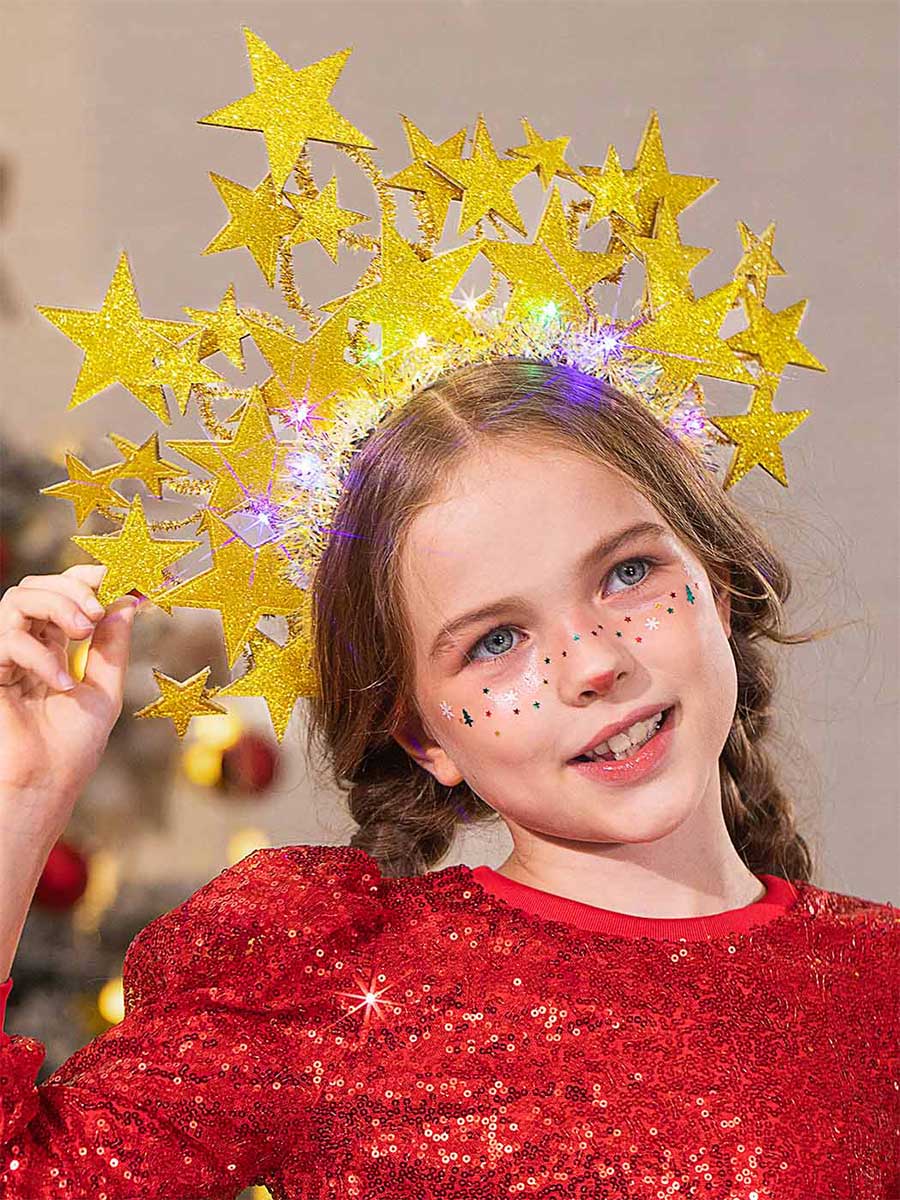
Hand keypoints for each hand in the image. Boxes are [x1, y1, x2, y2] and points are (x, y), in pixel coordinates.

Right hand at [0, 564, 140, 848]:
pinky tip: (61, 684)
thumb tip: (128, 602)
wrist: (45, 785)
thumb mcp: (104, 689)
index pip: (61, 595)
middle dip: (71, 587)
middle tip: (96, 612)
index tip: (114, 575)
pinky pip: (7, 640)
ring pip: (16, 599)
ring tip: (83, 630)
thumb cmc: (72, 747)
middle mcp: (27, 646)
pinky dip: (39, 655)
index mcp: (53, 647)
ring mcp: (5, 656)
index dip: (83, 577)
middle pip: (37, 586)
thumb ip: (112, 647)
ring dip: (56, 604)